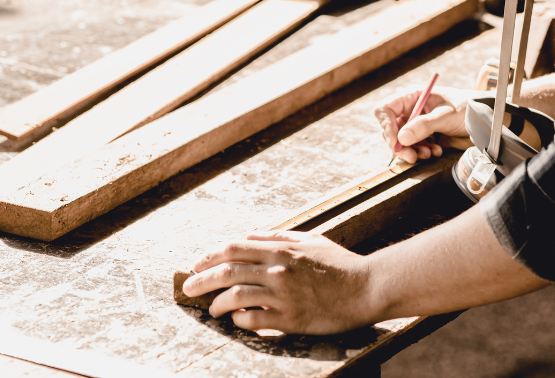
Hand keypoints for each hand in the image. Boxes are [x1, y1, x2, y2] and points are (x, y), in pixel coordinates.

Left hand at [182, 231, 375, 333]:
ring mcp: (283, 295)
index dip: (209, 256)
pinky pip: (254, 320)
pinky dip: (239, 320)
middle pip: (227, 271)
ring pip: (235, 296)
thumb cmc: (339, 264)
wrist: (366, 288)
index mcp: (281, 249)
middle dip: (201, 279)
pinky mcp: (290, 319)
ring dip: (217, 303)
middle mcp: (278, 269)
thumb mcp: (309, 240)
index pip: (233, 248)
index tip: (196, 264)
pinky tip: (236, 320)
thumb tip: (250, 235)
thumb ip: (278, 237)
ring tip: (212, 309)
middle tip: (188, 287)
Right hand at [373, 85, 476, 163]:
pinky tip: (436, 150)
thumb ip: (423, 126)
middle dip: (400, 145)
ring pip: (402, 142)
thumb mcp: (445, 115)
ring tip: (429, 153)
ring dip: (413, 151)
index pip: (386, 109)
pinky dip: (422, 152)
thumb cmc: (467, 108)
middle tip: (412, 156)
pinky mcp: (426, 136)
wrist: (485, 120)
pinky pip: (414, 147)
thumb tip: (401, 139)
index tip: (395, 143)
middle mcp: (412, 110)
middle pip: (391, 129)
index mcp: (412, 97)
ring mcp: (418, 124)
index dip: (386, 126)